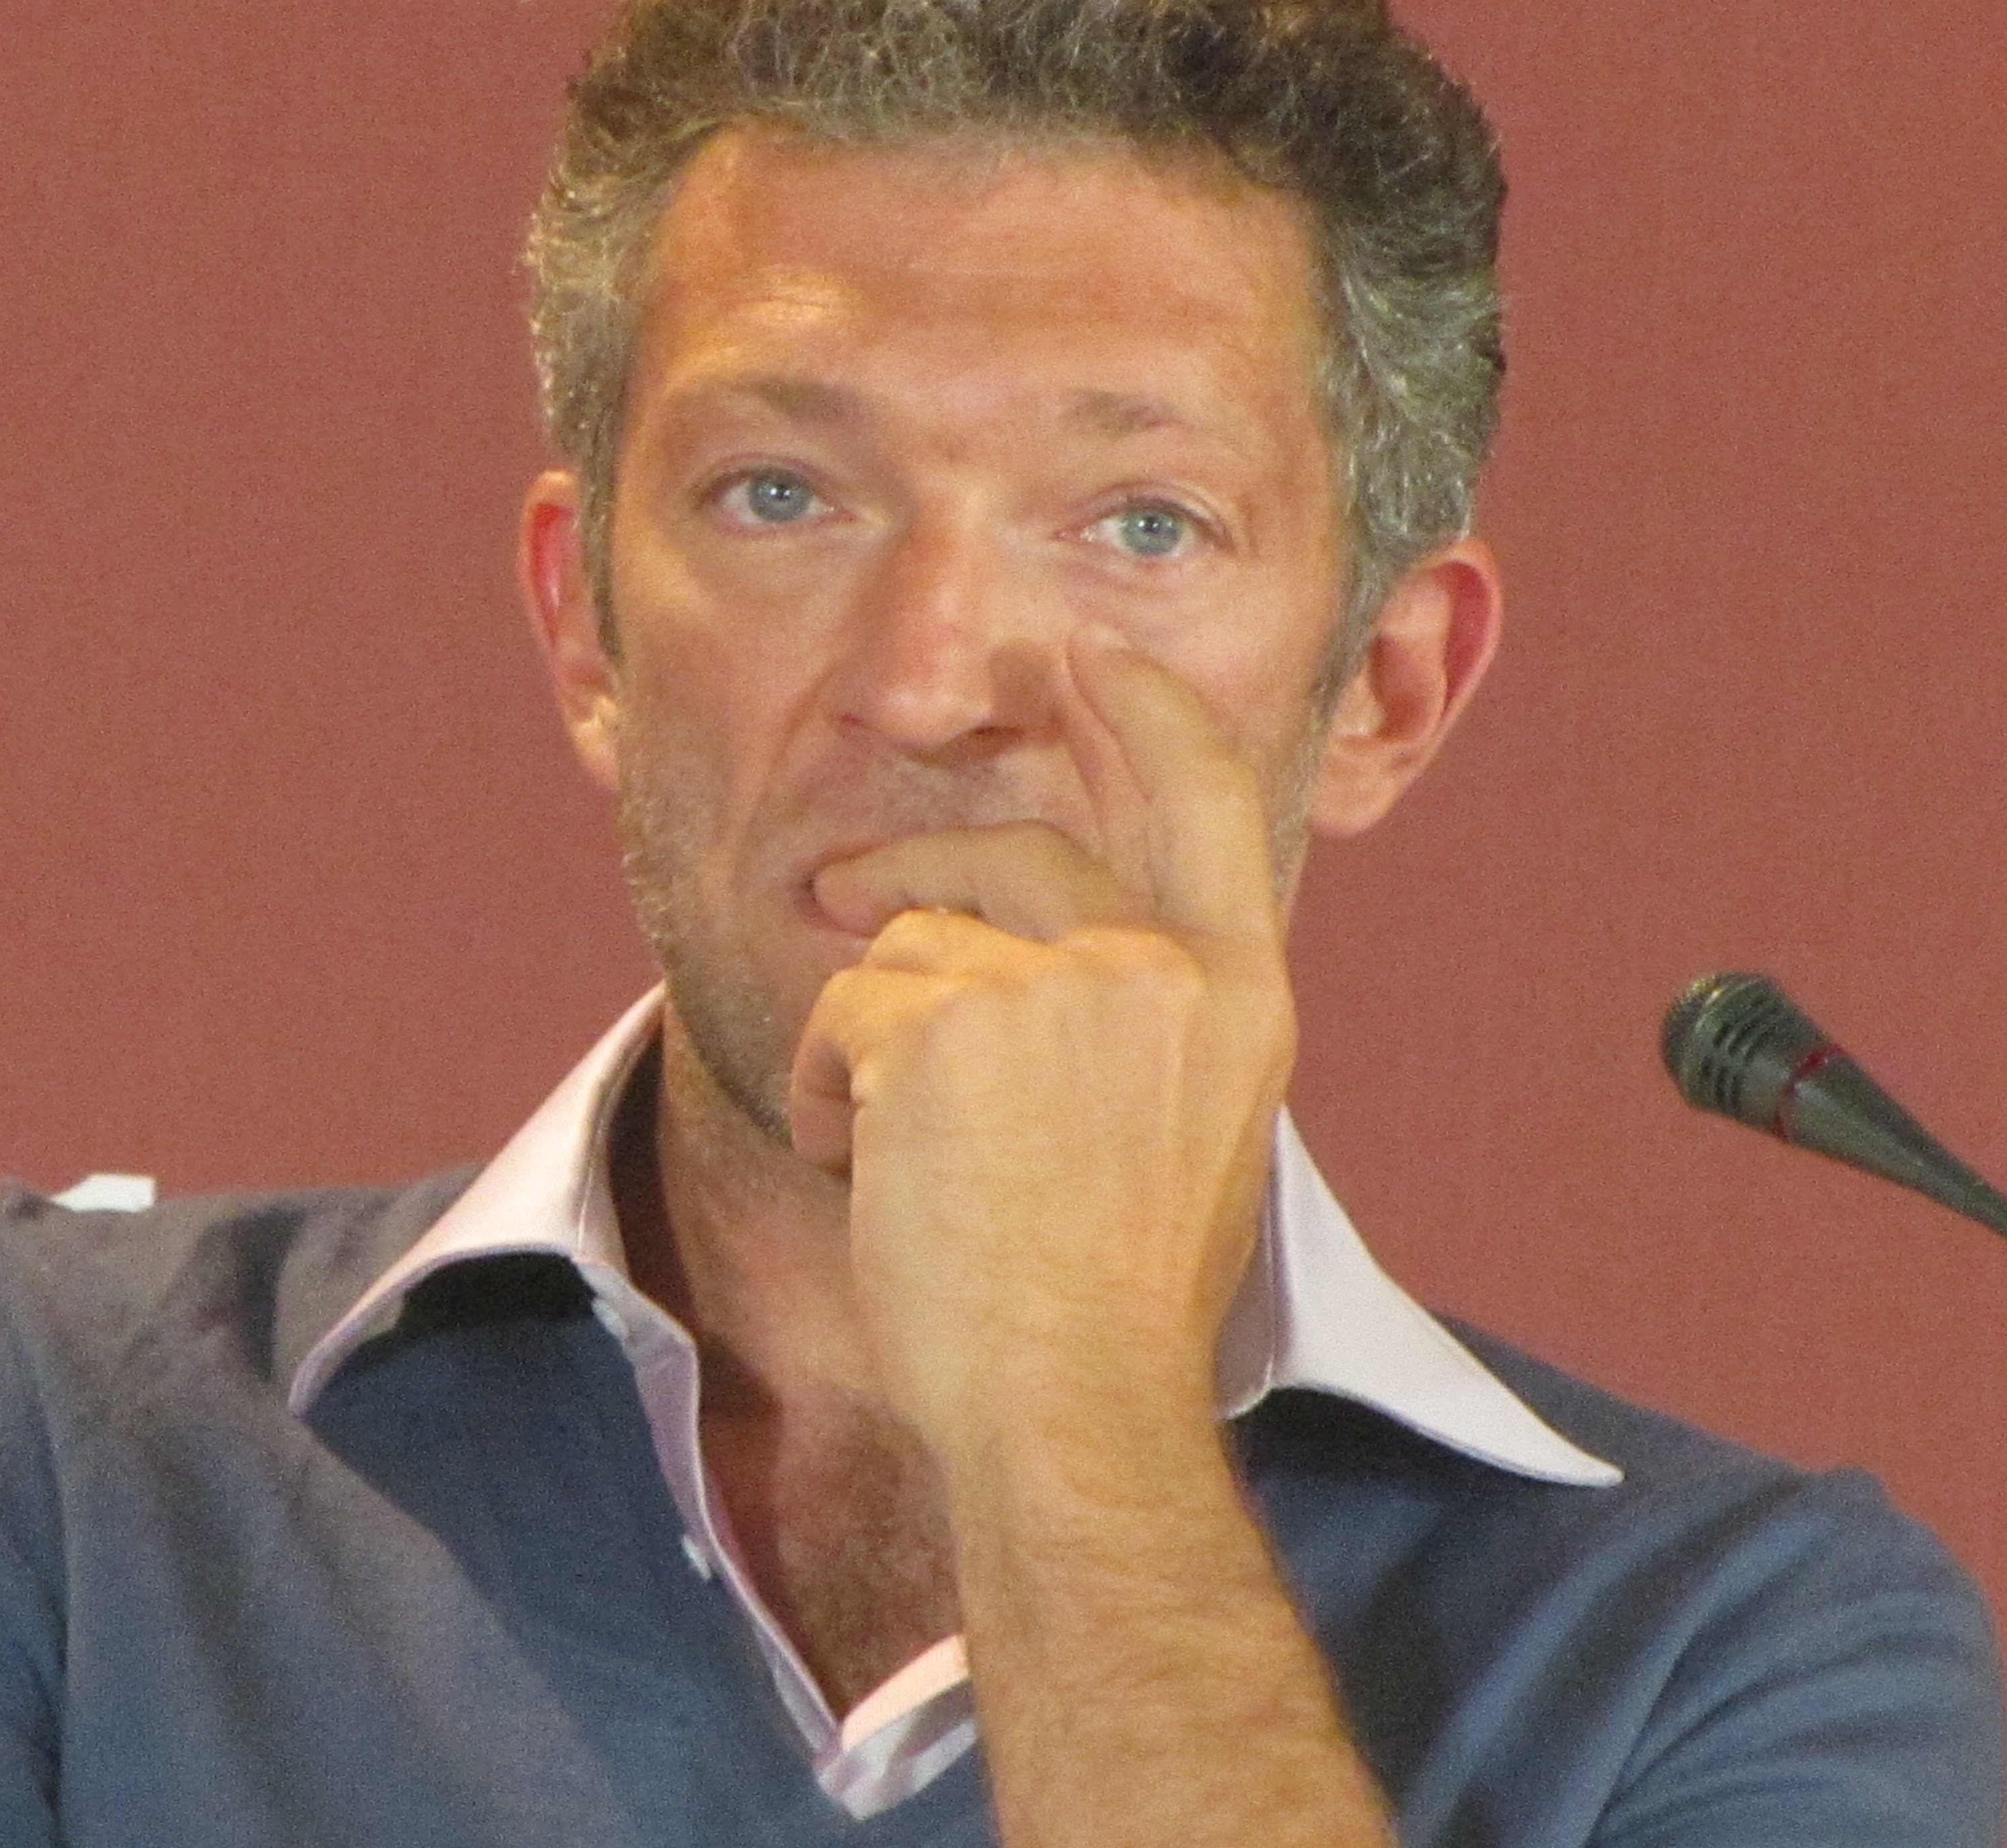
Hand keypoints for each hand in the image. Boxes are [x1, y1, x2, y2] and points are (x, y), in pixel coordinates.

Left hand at [786, 625, 1296, 1460]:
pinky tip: (857, 1168)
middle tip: (845, 880)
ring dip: (873, 1038)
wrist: (1070, 1405)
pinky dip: (823, 1086)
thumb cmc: (1117, 1309)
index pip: (1205, 797)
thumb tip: (1073, 951)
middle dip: (919, 863)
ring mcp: (1050, 991)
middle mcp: (1157, 972)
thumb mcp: (1191, 1142)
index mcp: (1237, 999)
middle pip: (1021, 851)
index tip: (1090, 653)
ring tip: (888, 1154)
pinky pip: (842, 1014)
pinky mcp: (939, 1026)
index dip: (1144, 709)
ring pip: (912, 945)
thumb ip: (1151, 1028)